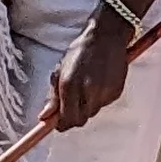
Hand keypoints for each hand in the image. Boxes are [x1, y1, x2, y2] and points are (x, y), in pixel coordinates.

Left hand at [44, 8, 132, 129]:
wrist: (106, 36)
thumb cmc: (80, 51)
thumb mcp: (59, 70)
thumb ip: (52, 97)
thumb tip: (44, 117)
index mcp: (69, 85)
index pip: (66, 119)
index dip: (61, 125)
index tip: (57, 124)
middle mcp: (87, 91)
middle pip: (80, 120)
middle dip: (74, 117)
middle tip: (71, 104)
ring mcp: (104, 92)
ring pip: (93, 112)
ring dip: (87, 106)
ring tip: (86, 86)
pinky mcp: (116, 91)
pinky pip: (104, 103)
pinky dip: (99, 98)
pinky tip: (99, 82)